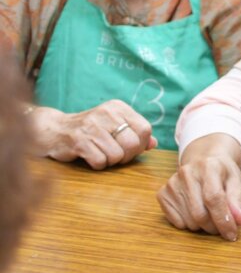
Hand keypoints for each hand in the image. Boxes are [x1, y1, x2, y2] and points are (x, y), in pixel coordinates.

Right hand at [33, 100, 156, 169]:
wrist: (54, 129)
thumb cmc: (90, 129)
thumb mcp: (113, 125)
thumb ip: (134, 133)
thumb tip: (154, 144)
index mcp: (118, 108)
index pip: (145, 129)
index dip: (141, 144)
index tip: (131, 149)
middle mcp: (106, 113)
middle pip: (133, 143)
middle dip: (127, 156)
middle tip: (117, 156)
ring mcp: (91, 127)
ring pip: (117, 155)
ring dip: (111, 161)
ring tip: (101, 154)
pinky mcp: (78, 141)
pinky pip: (100, 161)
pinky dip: (98, 165)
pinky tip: (91, 158)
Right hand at [157, 134, 240, 240]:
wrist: (203, 160)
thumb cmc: (222, 173)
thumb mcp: (236, 182)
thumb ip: (238, 202)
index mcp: (209, 166)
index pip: (214, 198)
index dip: (223, 220)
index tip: (232, 234)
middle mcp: (187, 173)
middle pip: (199, 214)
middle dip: (214, 227)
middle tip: (222, 226)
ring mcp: (172, 183)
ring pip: (189, 221)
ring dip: (202, 226)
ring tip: (209, 214)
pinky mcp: (162, 194)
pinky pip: (176, 222)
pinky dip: (189, 224)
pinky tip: (195, 211)